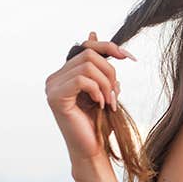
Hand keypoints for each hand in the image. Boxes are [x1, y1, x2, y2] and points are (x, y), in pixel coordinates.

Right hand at [44, 31, 134, 168]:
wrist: (93, 149)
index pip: (86, 46)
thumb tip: (92, 33)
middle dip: (110, 71)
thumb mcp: (104, 87)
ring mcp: (52, 86)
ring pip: (87, 65)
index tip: (130, 58)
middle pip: (89, 53)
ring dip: (105, 84)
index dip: (109, 47)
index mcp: (66, 73)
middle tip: (115, 93)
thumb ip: (100, 65)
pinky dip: (97, 90)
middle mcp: (55, 77)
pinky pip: (82, 79)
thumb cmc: (99, 121)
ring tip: (109, 102)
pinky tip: (100, 104)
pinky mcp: (55, 97)